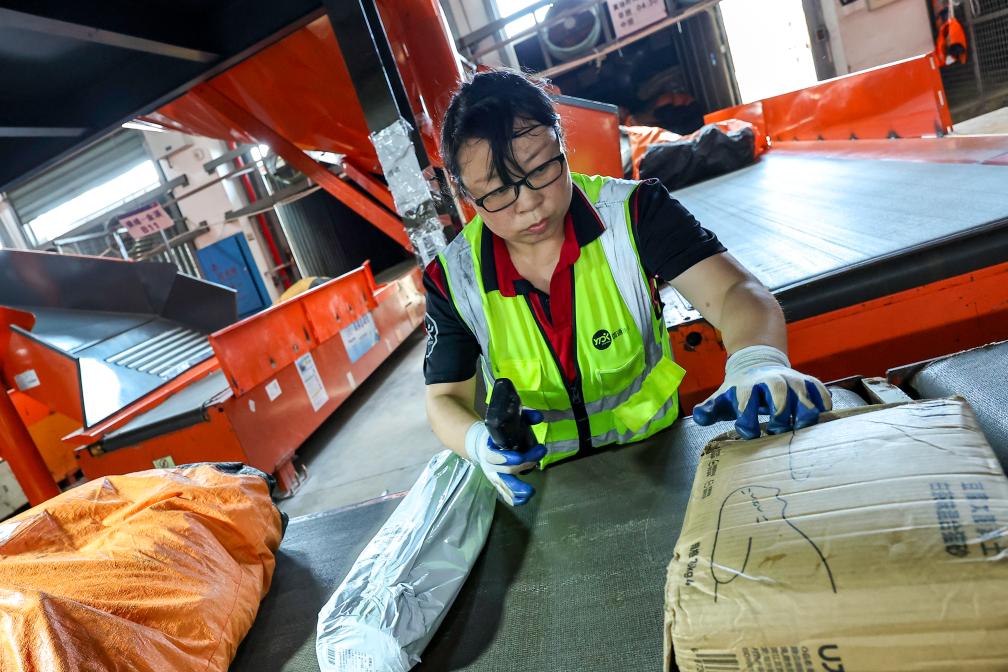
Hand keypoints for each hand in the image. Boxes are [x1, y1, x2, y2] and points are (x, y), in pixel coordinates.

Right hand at [464, 410, 546, 505]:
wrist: (483, 444)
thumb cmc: (499, 433)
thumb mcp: (508, 421)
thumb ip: (525, 416)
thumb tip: (539, 417)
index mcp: (489, 449)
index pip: (495, 456)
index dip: (507, 457)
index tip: (520, 456)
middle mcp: (490, 465)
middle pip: (506, 470)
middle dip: (524, 464)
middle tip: (538, 457)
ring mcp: (494, 476)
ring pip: (504, 486)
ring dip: (518, 489)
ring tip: (531, 492)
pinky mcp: (499, 484)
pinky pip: (505, 495)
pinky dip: (514, 499)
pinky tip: (525, 500)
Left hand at [692, 345, 831, 438]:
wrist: (756, 362)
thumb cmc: (739, 390)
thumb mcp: (722, 397)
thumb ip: (710, 409)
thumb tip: (699, 416)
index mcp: (747, 387)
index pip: (746, 400)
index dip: (747, 416)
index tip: (748, 431)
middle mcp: (771, 381)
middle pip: (777, 391)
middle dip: (779, 410)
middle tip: (777, 429)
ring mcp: (791, 380)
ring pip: (802, 389)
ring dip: (804, 408)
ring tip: (802, 425)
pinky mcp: (807, 382)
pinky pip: (819, 388)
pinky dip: (823, 399)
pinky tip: (823, 412)